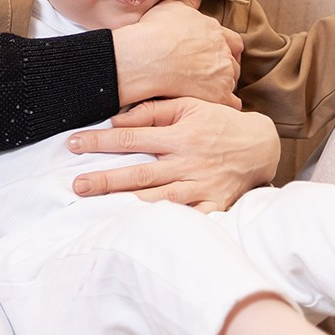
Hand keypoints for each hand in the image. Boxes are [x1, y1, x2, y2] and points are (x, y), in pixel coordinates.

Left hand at [66, 97, 278, 210]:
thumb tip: (118, 121)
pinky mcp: (213, 205)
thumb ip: (154, 111)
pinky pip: (188, 218)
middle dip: (105, 179)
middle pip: (139, 173)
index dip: (100, 141)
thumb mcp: (190, 105)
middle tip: (77, 186)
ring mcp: (200, 186)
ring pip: (159, 197)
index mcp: (179, 135)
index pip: (131, 138)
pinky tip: (143, 229)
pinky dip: (168, 223)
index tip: (74, 144)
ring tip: (99, 207)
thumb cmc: (219, 124)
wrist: (261, 145)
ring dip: (128, 202)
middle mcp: (187, 162)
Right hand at [112, 0, 242, 107]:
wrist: (148, 56)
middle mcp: (223, 52)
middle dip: (226, 68)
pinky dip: (225, 104)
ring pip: (232, 82)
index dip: (227, 49)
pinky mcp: (218, 95)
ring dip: (223, 86)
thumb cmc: (155, 31)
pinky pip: (231, 103)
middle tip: (213, 75)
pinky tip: (214, 105)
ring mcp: (223, 75)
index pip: (233, 41)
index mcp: (215, 31)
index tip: (218, 55)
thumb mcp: (172, 7)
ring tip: (208, 92)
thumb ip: (190, 1)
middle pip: (234, 63)